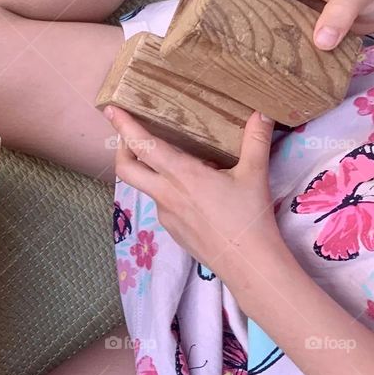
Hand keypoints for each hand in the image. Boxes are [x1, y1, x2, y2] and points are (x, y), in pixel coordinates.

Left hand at [106, 106, 282, 273]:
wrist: (247, 265)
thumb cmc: (249, 218)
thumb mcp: (254, 174)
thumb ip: (255, 139)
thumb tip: (263, 112)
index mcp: (182, 176)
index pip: (143, 146)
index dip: (124, 126)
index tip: (110, 109)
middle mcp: (166, 194)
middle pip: (126, 169)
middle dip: (121, 147)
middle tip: (129, 133)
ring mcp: (166, 215)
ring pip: (146, 187)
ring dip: (148, 169)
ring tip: (171, 158)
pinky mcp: (172, 230)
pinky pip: (163, 204)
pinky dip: (168, 190)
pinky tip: (191, 189)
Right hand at [184, 0, 373, 49]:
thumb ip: (341, 12)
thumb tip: (319, 41)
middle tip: (186, 21)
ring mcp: (288, 12)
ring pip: (248, 15)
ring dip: (227, 26)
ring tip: (204, 47)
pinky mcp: (297, 33)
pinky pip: (267, 38)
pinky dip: (251, 49)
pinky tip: (243, 68)